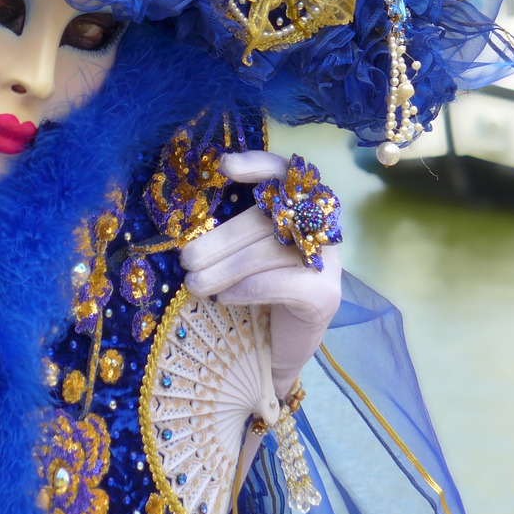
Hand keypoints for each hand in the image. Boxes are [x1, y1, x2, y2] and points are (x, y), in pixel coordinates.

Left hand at [180, 151, 341, 397]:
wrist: (275, 348)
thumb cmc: (252, 293)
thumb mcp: (238, 256)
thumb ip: (228, 233)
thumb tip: (187, 222)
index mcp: (297, 209)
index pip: (282, 174)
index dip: (257, 165)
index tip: (225, 166)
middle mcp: (318, 229)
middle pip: (268, 218)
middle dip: (220, 239)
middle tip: (186, 260)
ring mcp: (326, 262)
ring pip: (271, 251)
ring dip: (226, 268)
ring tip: (195, 284)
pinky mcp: (326, 295)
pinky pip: (285, 283)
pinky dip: (250, 288)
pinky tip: (225, 297)